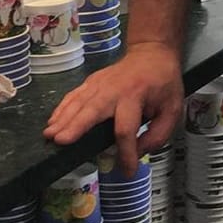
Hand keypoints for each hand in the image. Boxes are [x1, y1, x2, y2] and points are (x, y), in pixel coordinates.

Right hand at [43, 41, 182, 173]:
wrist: (152, 52)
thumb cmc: (163, 82)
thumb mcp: (173, 108)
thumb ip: (158, 134)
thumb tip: (137, 153)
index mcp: (136, 95)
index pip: (126, 128)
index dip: (126, 152)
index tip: (127, 171)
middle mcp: (114, 89)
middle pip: (93, 110)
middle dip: (77, 126)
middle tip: (61, 141)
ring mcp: (100, 83)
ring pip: (79, 102)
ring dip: (63, 119)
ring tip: (50, 135)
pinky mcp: (91, 81)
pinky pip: (74, 95)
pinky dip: (62, 108)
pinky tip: (52, 122)